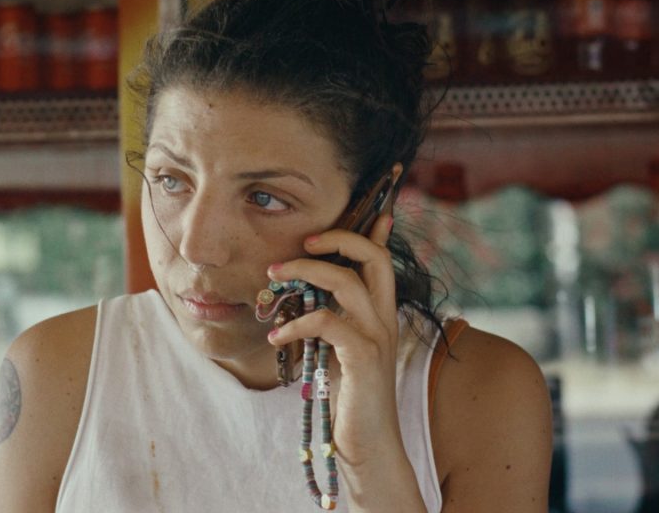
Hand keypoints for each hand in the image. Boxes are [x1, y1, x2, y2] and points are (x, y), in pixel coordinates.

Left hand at [265, 213, 404, 472]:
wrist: (369, 448)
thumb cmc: (349, 399)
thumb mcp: (340, 352)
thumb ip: (332, 322)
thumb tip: (308, 298)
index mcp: (381, 315)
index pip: (382, 262)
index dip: (375, 233)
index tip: (373, 210)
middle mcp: (385, 321)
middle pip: (373, 259)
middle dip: (338, 239)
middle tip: (304, 243)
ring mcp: (376, 338)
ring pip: (346, 282)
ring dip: (304, 273)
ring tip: (273, 281)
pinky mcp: (363, 359)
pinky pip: (328, 322)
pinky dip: (297, 323)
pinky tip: (278, 336)